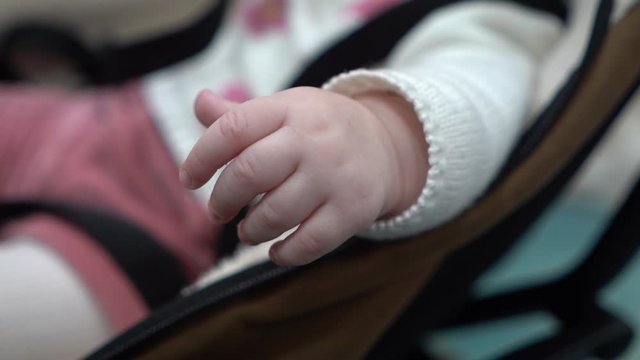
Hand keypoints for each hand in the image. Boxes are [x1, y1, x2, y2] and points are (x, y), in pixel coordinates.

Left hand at [181, 87, 426, 265]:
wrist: (385, 145)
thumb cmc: (320, 129)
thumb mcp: (286, 110)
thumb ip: (240, 114)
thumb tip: (199, 101)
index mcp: (289, 110)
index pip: (232, 129)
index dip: (201, 157)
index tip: (189, 180)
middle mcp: (313, 140)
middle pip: (248, 173)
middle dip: (222, 201)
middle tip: (218, 212)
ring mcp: (335, 176)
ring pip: (274, 215)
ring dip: (250, 231)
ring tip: (248, 230)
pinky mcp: (353, 210)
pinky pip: (308, 243)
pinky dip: (284, 254)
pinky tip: (276, 250)